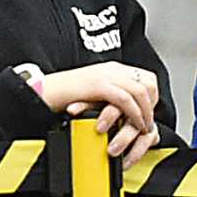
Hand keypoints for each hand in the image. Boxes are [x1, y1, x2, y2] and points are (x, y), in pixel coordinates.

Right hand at [37, 60, 160, 160]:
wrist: (44, 91)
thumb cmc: (62, 96)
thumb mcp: (91, 93)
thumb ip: (107, 97)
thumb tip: (119, 111)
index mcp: (111, 69)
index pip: (144, 77)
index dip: (152, 96)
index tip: (149, 113)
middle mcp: (111, 69)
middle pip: (148, 82)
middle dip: (153, 104)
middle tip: (149, 121)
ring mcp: (106, 76)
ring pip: (140, 91)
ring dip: (146, 112)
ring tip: (143, 127)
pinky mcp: (98, 86)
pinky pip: (125, 100)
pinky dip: (134, 114)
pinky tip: (133, 125)